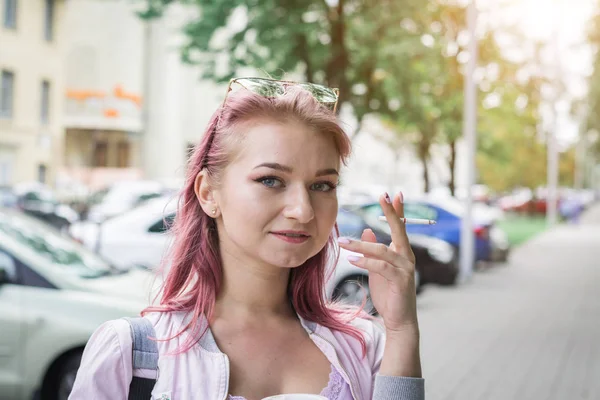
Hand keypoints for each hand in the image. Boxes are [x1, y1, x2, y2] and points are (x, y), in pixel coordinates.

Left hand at [338, 192, 418, 333]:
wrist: (398, 319)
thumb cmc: (388, 293)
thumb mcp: (377, 268)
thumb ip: (374, 250)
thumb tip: (368, 230)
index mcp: (401, 252)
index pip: (399, 227)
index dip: (395, 210)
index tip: (391, 194)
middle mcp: (406, 257)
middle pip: (399, 230)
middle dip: (391, 212)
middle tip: (383, 196)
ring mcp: (405, 268)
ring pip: (383, 250)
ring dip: (362, 245)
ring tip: (344, 242)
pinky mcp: (400, 281)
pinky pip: (381, 267)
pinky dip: (366, 262)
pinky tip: (353, 260)